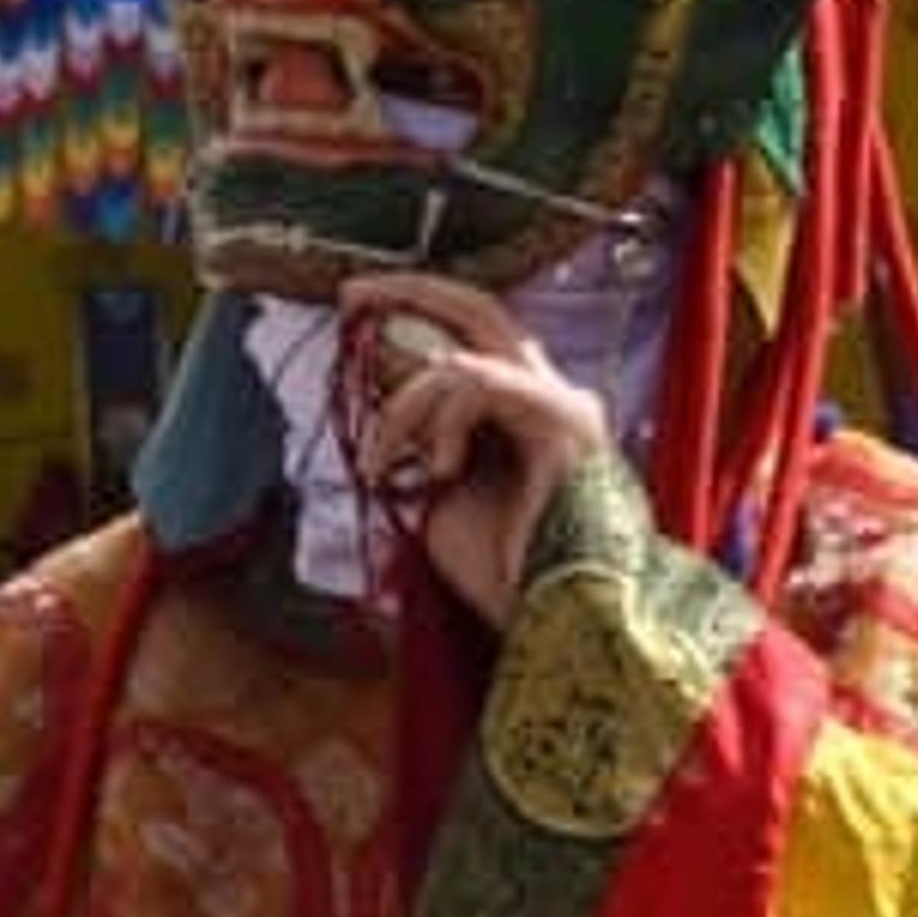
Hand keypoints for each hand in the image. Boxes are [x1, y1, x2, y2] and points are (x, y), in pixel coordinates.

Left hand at [331, 271, 617, 623]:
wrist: (550, 625)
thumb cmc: (498, 573)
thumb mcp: (437, 489)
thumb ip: (418, 433)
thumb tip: (378, 378)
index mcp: (530, 414)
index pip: (474, 335)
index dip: (416, 312)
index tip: (355, 309)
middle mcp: (556, 398)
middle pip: (483, 308)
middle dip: (410, 292)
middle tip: (350, 295)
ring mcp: (567, 407)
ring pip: (463, 357)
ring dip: (402, 409)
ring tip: (381, 466)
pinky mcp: (565, 423)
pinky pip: (481, 383)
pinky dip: (440, 420)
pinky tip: (437, 469)